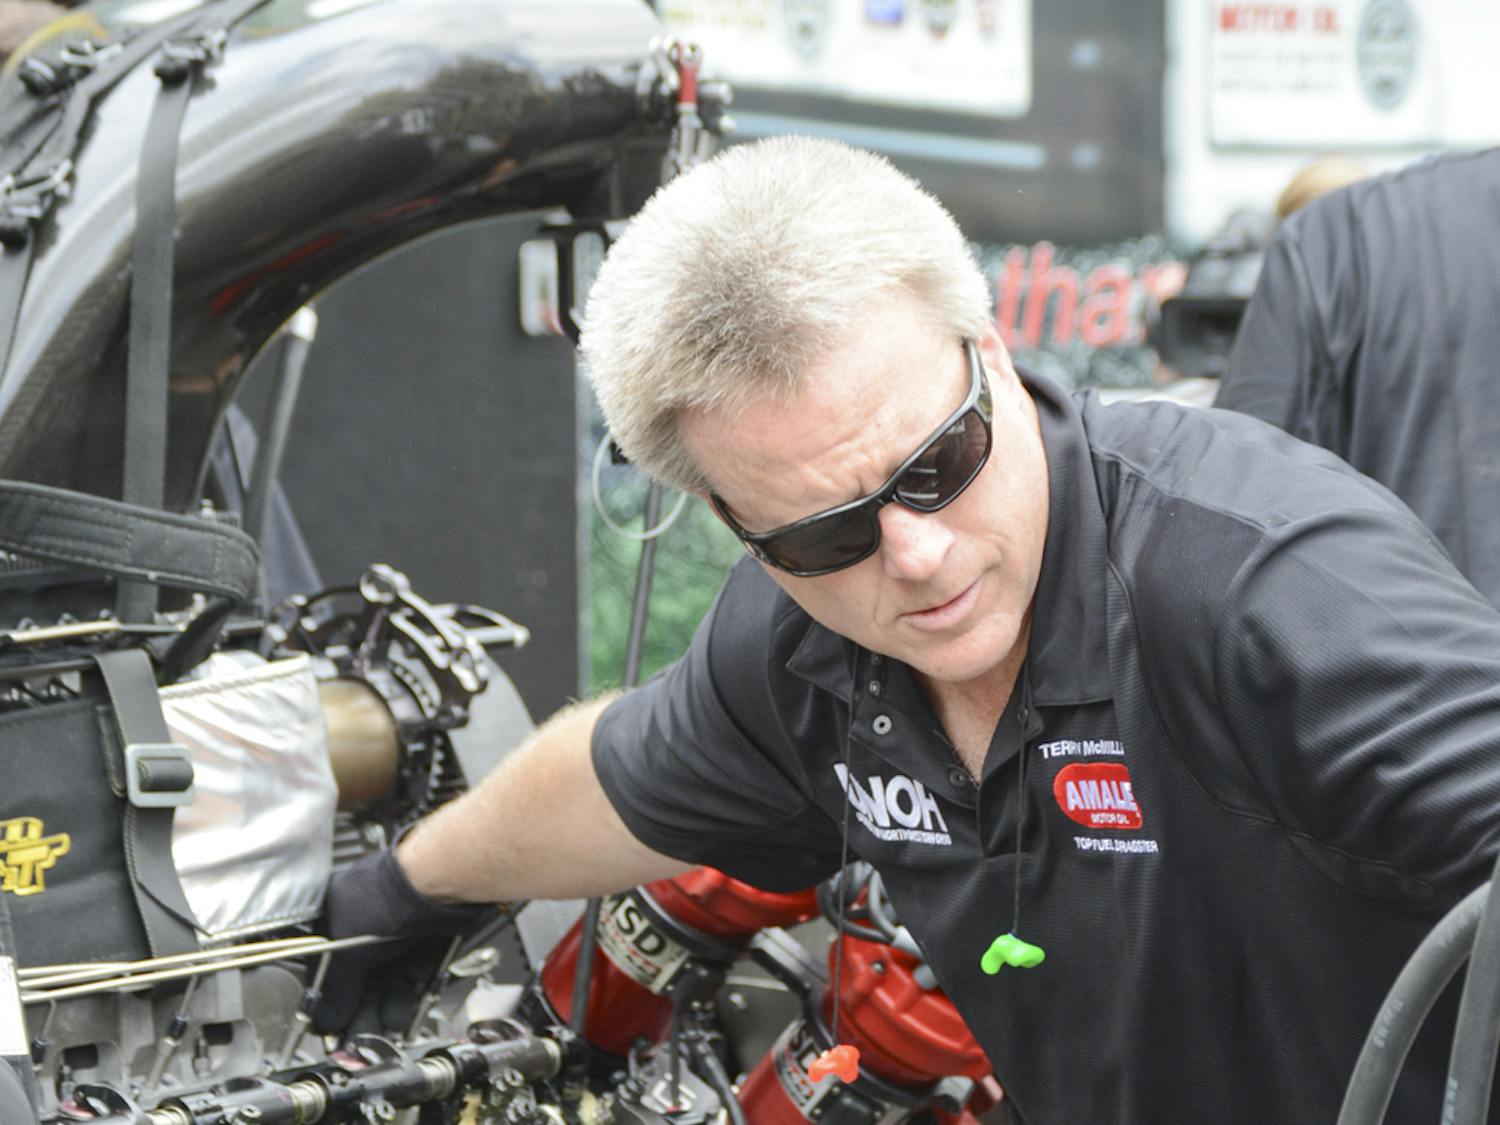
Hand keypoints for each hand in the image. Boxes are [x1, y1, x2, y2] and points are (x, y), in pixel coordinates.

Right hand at [312, 848, 493, 1037]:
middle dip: (359, 1012)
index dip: (331, 998)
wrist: (439, 881)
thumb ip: (337, 988)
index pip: (330, 964)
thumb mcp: (347, 949)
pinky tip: (400, 1021)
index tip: (331, 1026)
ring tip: (378, 1038)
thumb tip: (326, 1017)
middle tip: (355, 1042)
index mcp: (338, 912)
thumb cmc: (387, 894)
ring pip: (389, 981)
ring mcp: (401, 929)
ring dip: (382, 1012)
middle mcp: (370, 921)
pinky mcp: (430, 940)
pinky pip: (415, 977)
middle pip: (362, 978)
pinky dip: (408, 1000)